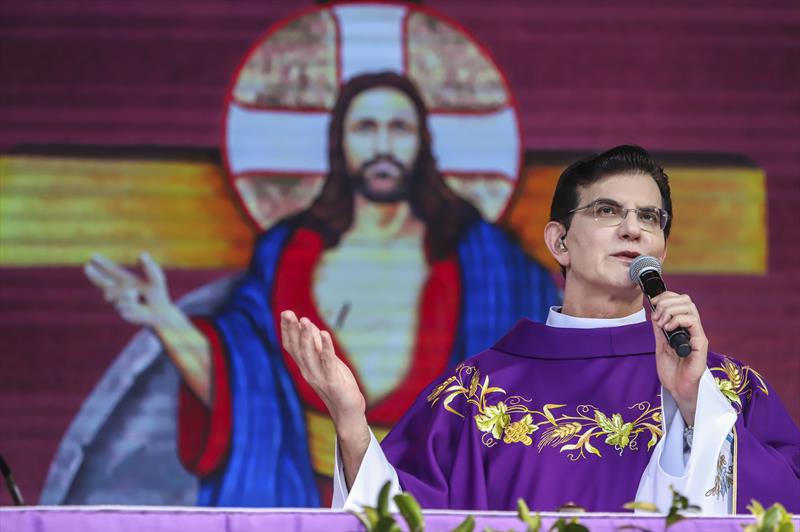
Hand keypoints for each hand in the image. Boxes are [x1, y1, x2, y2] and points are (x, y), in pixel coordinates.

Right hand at [84, 252, 174, 326]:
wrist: (161, 313)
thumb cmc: (159, 294)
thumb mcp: (156, 278)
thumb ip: (149, 266)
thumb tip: (142, 253)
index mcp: (126, 280)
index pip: (112, 271)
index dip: (103, 264)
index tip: (93, 256)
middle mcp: (120, 290)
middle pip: (104, 282)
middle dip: (96, 276)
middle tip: (87, 267)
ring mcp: (119, 301)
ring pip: (116, 294)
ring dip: (126, 294)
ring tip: (136, 294)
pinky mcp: (122, 311)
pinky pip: (124, 304)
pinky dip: (132, 303)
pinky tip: (138, 305)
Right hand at [280, 311, 368, 488]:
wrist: (347, 410)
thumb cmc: (338, 383)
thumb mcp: (326, 362)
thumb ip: (318, 346)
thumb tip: (309, 325)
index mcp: (305, 366)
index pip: (291, 346)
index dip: (287, 330)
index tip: (285, 314)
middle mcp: (308, 371)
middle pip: (297, 348)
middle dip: (292, 330)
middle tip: (288, 313)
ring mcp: (319, 377)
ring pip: (309, 354)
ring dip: (307, 337)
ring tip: (304, 320)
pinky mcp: (333, 380)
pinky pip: (328, 361)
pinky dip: (326, 347)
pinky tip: (324, 334)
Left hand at [651, 292, 707, 424]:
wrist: (678, 389)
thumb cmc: (672, 370)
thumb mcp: (660, 345)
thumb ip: (660, 330)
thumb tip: (654, 313)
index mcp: (683, 327)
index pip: (680, 301)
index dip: (666, 297)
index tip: (653, 302)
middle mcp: (692, 329)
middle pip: (686, 300)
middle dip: (666, 302)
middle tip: (656, 317)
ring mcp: (697, 335)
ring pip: (690, 307)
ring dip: (670, 310)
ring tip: (661, 323)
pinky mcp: (701, 343)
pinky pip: (693, 322)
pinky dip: (678, 319)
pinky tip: (668, 328)